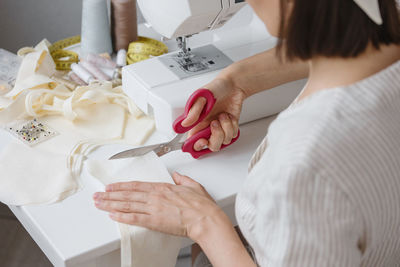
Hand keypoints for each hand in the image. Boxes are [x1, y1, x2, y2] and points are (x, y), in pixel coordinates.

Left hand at [93, 172, 229, 240]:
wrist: (204, 219)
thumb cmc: (201, 205)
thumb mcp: (193, 186)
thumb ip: (183, 180)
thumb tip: (178, 176)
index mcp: (163, 187)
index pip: (136, 185)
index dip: (121, 186)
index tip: (111, 186)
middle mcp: (155, 196)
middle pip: (128, 194)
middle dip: (110, 195)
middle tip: (98, 195)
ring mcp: (153, 208)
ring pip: (127, 205)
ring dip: (111, 204)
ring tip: (99, 204)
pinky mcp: (154, 221)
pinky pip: (134, 218)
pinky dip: (121, 216)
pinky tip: (112, 215)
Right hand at [181, 78, 245, 151]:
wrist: (233, 84)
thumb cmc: (216, 88)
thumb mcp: (202, 96)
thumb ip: (194, 111)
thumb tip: (185, 123)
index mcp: (197, 122)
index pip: (192, 141)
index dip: (196, 145)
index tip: (202, 141)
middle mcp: (207, 127)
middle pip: (211, 146)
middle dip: (216, 137)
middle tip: (215, 123)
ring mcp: (219, 128)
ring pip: (224, 141)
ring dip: (226, 128)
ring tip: (223, 115)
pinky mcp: (229, 127)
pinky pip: (233, 135)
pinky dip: (233, 125)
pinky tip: (229, 116)